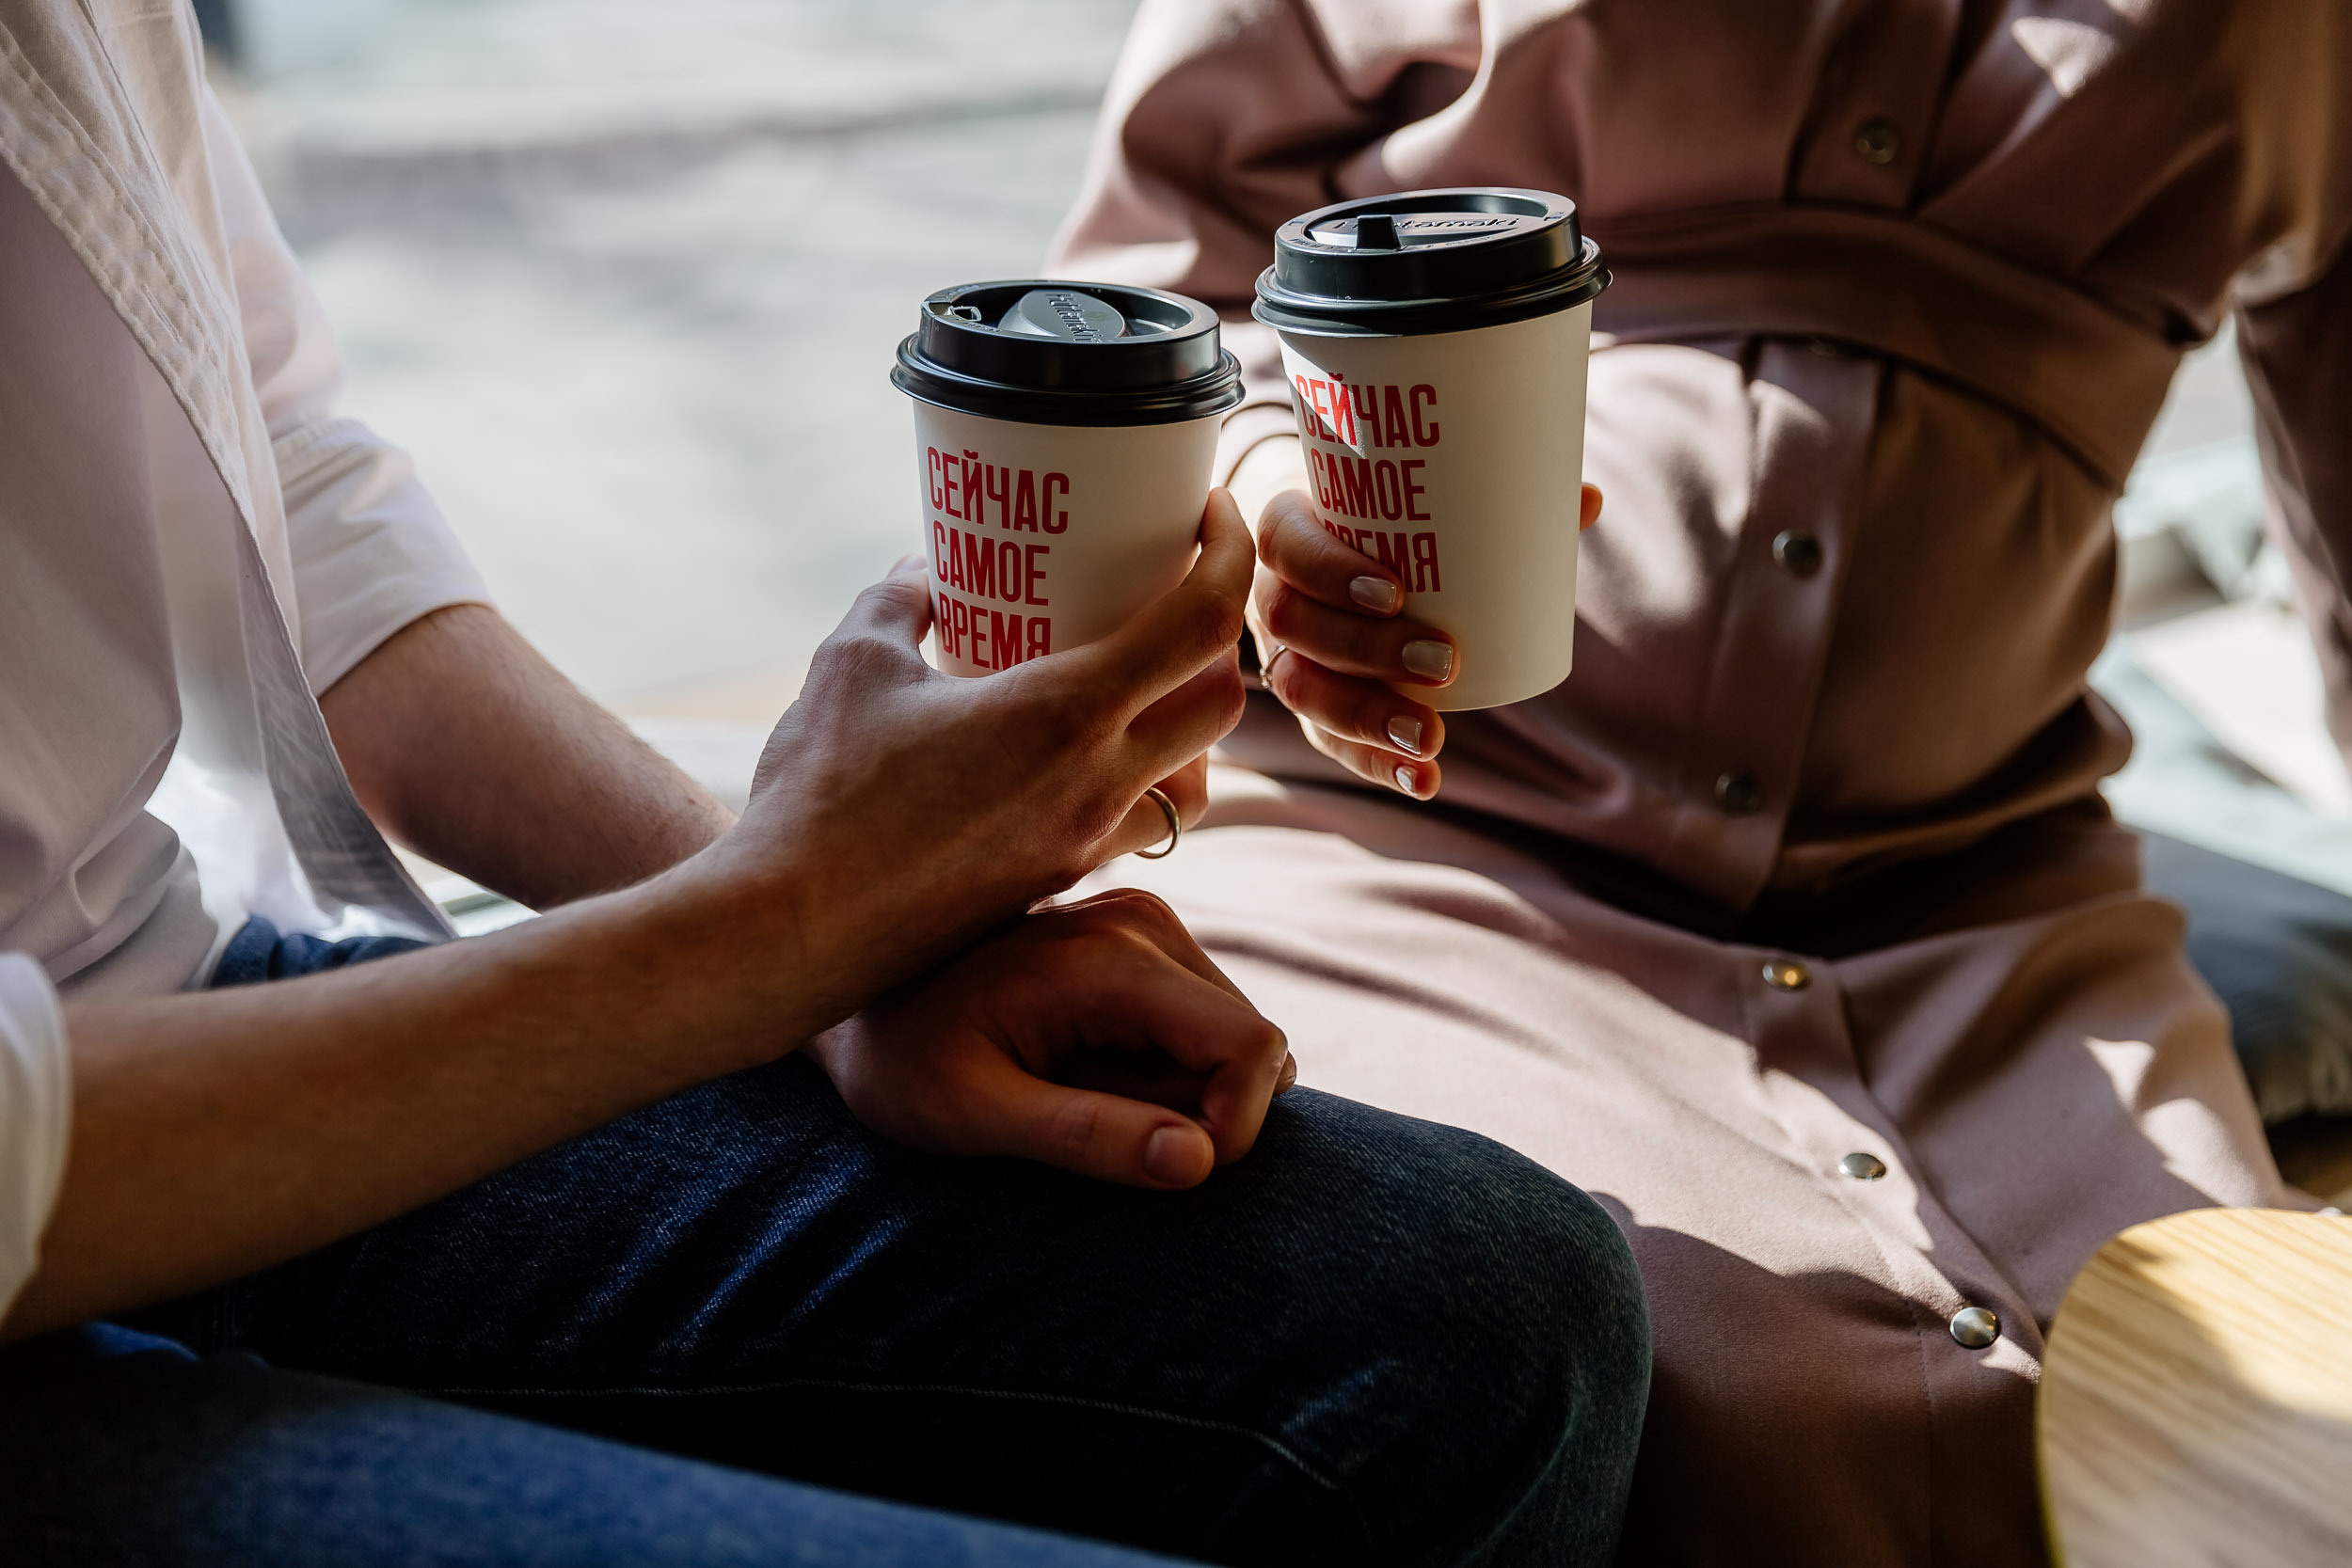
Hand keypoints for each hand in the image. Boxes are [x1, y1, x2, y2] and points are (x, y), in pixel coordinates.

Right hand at [706, 488, 1252, 1027]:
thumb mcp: (854, 664)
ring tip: (1134, 691)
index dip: (1232, 555)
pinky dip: (1133, 787)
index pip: (1201, 623)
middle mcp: (1098, 783)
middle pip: (1224, 705)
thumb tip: (922, 570)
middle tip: (1172, 602)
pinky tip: (1072, 764)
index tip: (1215, 514)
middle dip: (1220, 644)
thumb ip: (898, 601)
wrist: (794, 931)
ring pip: (1193, 780)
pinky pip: (1132, 827)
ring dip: (1185, 730)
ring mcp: (1083, 842)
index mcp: (1066, 712)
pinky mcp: (1054, 883)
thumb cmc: (821, 792)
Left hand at [807, 890, 1296, 1187]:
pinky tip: (1086, 1068)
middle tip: (1092, 1124)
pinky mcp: (1139, 938)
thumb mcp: (977, 1116)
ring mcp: (1145, 923)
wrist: (850, 999)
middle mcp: (1145, 923)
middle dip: (1201, 1110)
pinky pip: (1200, 1023)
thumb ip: (1090, 1137)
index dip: (1237, 1126)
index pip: (1253, 1046)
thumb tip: (1201, 1161)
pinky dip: (1165, 1067)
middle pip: (1251, 1044)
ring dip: (1180, 1091)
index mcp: (1111, 959)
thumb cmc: (900, 1061)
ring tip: (1078, 1094)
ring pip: (1232, 1037)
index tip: (1168, 1170)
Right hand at [1244, 477, 1600, 798]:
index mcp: (1287, 530)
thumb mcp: (1418, 505)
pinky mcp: (1307, 704)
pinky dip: (1375, 764)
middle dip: (1366, 650)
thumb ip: (1495, 501)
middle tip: (1443, 662)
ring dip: (1366, 717)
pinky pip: (1326, 741)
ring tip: (1432, 736)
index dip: (1331, 572)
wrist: (1334, 558)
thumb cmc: (1383, 523)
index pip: (1287, 547)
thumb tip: (1586, 501)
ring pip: (1300, 690)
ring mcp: (1282, 653)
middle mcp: (1273, 594)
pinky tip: (1423, 780)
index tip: (1396, 591)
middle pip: (1295, 624)